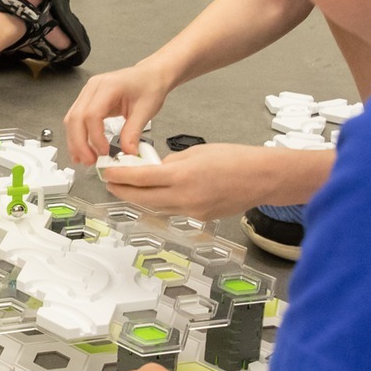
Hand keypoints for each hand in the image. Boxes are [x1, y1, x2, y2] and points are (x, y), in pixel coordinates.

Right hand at [64, 63, 169, 164]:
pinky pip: (76, 119)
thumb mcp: (146, 110)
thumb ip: (133, 132)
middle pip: (75, 118)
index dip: (95, 136)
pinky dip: (77, 136)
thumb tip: (126, 152)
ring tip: (84, 159)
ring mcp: (88, 93)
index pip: (92, 114)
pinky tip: (82, 149)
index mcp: (108, 86)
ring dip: (75, 141)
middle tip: (89, 160)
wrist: (150, 75)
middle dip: (79, 143)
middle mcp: (93, 88)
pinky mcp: (88, 101)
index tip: (104, 152)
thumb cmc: (149, 85)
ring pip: (71, 120)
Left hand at [99, 142, 302, 221]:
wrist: (262, 178)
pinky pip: (172, 211)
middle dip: (123, 191)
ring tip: (130, 187)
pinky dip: (161, 202)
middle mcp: (184, 198)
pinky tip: (158, 193)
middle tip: (111, 182)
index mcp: (182, 176)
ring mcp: (192, 211)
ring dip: (140, 198)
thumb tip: (153, 169)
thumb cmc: (236, 159)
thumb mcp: (196, 152)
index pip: (140, 179)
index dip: (120, 176)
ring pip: (155, 207)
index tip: (108, 172)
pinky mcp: (199, 218)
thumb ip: (171, 163)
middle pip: (142, 198)